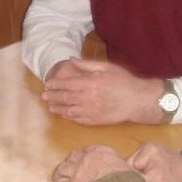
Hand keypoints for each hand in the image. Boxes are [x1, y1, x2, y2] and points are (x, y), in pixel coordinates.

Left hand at [42, 59, 164, 124]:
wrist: (138, 100)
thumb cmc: (123, 81)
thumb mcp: (106, 67)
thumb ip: (87, 65)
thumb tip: (71, 60)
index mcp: (90, 83)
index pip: (67, 84)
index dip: (55, 84)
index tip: (47, 84)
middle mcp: (88, 98)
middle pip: (65, 98)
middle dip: (53, 96)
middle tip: (44, 96)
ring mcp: (91, 111)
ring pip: (69, 110)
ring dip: (58, 108)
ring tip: (50, 106)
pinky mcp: (95, 121)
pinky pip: (78, 119)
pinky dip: (68, 117)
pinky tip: (64, 114)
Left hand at [52, 144, 135, 181]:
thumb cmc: (129, 181)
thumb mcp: (131, 171)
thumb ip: (129, 173)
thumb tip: (142, 181)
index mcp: (102, 152)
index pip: (91, 149)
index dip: (87, 154)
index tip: (87, 158)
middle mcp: (88, 158)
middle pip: (74, 156)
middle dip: (71, 162)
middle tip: (70, 168)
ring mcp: (78, 171)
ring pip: (62, 168)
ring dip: (59, 173)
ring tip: (58, 178)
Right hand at [127, 142, 181, 181]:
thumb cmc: (175, 176)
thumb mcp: (156, 180)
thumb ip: (139, 180)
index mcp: (147, 149)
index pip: (130, 165)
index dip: (134, 177)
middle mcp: (144, 145)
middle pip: (131, 165)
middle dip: (138, 178)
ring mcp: (147, 149)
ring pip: (136, 167)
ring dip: (142, 179)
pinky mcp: (150, 154)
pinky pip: (141, 165)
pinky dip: (145, 175)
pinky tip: (152, 181)